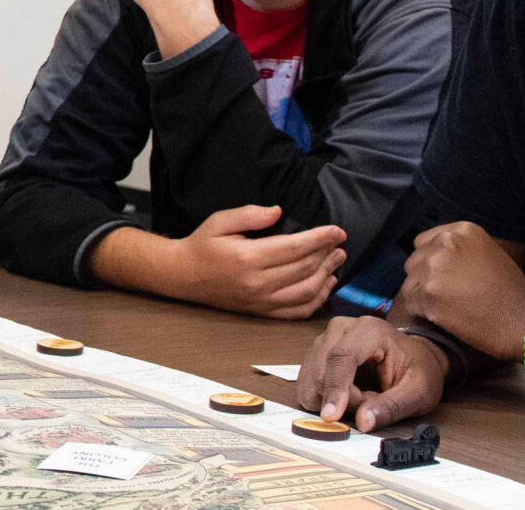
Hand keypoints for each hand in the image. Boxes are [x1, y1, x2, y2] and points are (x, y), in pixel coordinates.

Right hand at [162, 206, 345, 318]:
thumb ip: (249, 215)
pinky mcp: (262, 313)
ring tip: (337, 260)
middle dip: (328, 254)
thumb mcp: (219, 221)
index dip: (320, 238)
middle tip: (341, 242)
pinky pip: (297, 311)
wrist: (183, 276)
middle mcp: (257, 283)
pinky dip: (317, 299)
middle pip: (305, 269)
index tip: (338, 230)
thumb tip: (278, 211)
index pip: (295, 248)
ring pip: (306, 292)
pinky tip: (326, 284)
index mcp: (247, 258)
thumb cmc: (202, 245)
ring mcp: (261, 302)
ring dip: (327, 275)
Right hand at [297, 315, 447, 431]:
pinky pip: (308, 383)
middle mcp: (341, 328)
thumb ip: (392, 407)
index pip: (341, 357)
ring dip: (332, 399)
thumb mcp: (419, 392)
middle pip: (321, 370)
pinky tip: (348, 395)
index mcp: (370, 330)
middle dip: (340, 399)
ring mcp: (325, 339)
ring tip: (362, 397)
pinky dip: (325, 397)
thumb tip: (362, 422)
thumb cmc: (419, 371)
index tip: (331, 417)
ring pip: (310, 379)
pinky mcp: (317, 353)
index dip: (334, 388)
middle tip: (369, 405)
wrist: (416, 357)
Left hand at [399, 222, 524, 357]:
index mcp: (460, 230)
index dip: (429, 260)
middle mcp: (445, 243)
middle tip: (446, 295)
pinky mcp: (427, 294)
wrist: (521, 320)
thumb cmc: (509, 291)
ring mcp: (434, 268)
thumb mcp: (486, 252)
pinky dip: (422, 312)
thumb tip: (429, 253)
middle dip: (424, 278)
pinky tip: (444, 317)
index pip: (423, 241)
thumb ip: (458, 248)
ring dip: (422, 296)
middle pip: (414, 261)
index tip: (442, 276)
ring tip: (448, 307)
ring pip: (409, 283)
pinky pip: (411, 303)